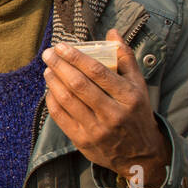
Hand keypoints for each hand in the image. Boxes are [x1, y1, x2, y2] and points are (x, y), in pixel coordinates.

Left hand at [42, 29, 170, 187]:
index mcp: (129, 97)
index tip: (62, 46)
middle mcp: (113, 113)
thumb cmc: (137, 112)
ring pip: (67, 100)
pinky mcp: (83, 141)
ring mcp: (97, 129)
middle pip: (79, 85)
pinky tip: (50, 89)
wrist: (140, 154)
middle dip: (60, 66)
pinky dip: (52, 100)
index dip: (77, 57)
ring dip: (53, 82)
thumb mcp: (139, 86)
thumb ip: (126, 58)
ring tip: (48, 69)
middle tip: (49, 53)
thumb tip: (112, 32)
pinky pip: (61, 117)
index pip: (98, 72)